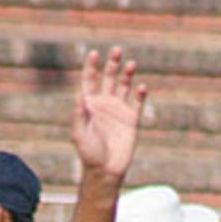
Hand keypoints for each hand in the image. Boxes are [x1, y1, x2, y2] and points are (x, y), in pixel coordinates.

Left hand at [72, 47, 146, 180]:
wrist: (105, 171)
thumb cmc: (88, 153)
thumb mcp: (79, 132)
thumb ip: (80, 113)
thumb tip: (80, 94)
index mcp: (89, 104)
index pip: (90, 80)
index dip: (91, 66)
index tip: (94, 53)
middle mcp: (104, 103)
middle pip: (108, 77)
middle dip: (112, 64)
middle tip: (116, 50)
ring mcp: (119, 110)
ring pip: (124, 85)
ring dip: (127, 74)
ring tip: (131, 63)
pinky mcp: (132, 120)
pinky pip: (137, 102)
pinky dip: (140, 93)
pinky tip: (141, 87)